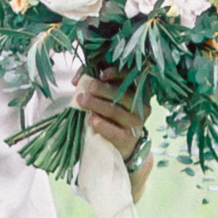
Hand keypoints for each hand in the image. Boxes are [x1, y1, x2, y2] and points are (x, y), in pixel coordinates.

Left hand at [75, 68, 152, 200]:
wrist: (120, 143)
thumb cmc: (110, 114)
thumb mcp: (106, 97)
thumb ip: (94, 84)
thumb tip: (76, 80)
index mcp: (137, 91)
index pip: (131, 78)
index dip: (117, 74)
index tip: (102, 74)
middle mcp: (141, 106)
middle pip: (122, 94)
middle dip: (101, 89)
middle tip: (86, 88)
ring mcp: (136, 123)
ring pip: (115, 111)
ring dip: (96, 104)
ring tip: (82, 100)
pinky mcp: (129, 139)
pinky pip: (114, 131)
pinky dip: (101, 124)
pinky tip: (91, 119)